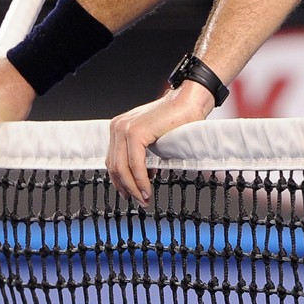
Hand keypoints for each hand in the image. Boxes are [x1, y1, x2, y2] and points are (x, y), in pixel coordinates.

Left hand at [106, 82, 215, 206]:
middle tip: (139, 201)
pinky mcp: (136, 132)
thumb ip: (142, 154)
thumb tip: (140, 177)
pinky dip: (140, 180)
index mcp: (119, 128)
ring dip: (133, 187)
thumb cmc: (178, 120)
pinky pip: (135, 164)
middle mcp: (118, 126)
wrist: (190, 101)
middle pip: (114, 166)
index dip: (120, 181)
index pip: (113, 161)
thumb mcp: (153, 139)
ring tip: (144, 199)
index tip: (130, 194)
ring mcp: (124, 128)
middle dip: (126, 188)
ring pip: (122, 168)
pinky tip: (148, 190)